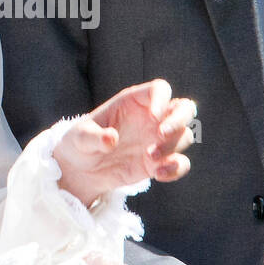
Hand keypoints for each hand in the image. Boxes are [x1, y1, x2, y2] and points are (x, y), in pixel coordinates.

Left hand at [52, 80, 196, 207]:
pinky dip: (175, 168)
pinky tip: (158, 175)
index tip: (153, 117)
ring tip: (149, 158)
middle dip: (179, 120)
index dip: (162, 99)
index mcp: (133, 102)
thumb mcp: (79, 137)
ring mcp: (157, 140)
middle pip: (184, 108)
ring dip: (173, 146)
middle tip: (162, 134)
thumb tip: (111, 139)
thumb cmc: (79, 143)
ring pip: (185, 135)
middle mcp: (151, 118)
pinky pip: (180, 162)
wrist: (82, 170)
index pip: (160, 89)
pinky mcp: (159, 162)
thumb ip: (93, 137)